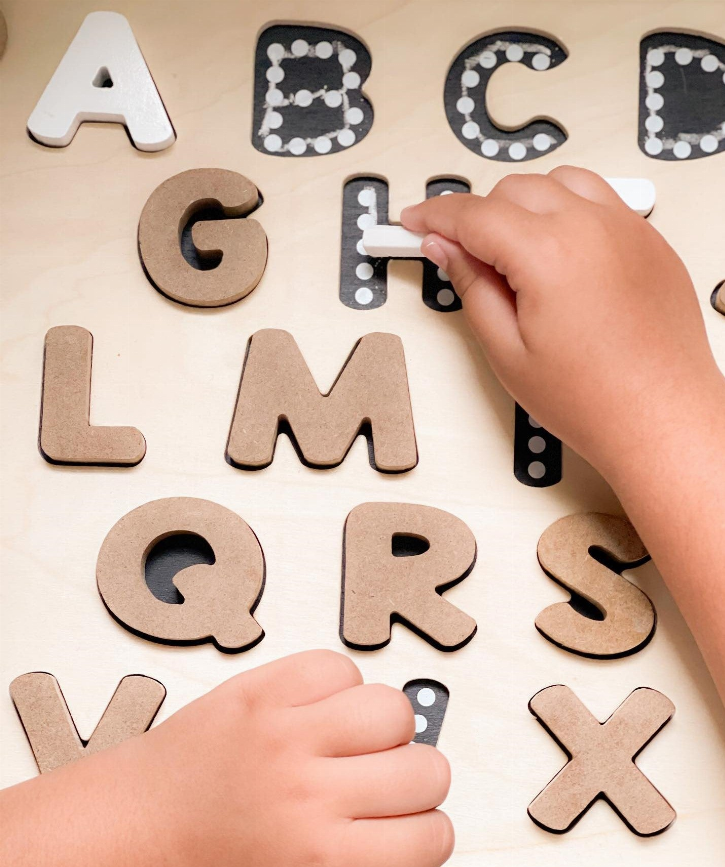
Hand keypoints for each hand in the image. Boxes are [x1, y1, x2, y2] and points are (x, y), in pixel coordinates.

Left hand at [0, 650, 453, 866]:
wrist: (130, 825)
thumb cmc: (201, 860)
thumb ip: (361, 860)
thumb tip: (415, 831)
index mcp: (323, 857)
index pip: (432, 836)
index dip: (425, 830)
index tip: (408, 824)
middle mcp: (312, 790)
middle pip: (426, 768)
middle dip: (413, 777)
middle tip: (384, 780)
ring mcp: (288, 731)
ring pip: (394, 706)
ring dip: (384, 725)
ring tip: (355, 738)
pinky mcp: (263, 687)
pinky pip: (338, 665)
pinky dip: (338, 683)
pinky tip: (318, 708)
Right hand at [401, 167, 721, 478]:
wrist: (662, 419)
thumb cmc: (595, 399)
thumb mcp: (507, 351)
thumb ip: (472, 288)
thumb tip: (447, 248)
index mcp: (549, 254)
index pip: (474, 215)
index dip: (434, 216)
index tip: (416, 221)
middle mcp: (592, 228)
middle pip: (513, 190)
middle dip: (478, 216)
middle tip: (462, 255)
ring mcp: (627, 229)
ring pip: (558, 182)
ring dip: (524, 205)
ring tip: (513, 253)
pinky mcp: (649, 240)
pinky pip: (599, 199)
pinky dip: (567, 209)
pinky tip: (558, 251)